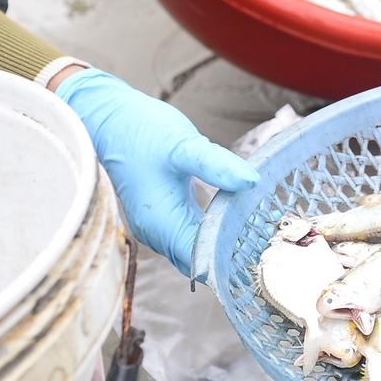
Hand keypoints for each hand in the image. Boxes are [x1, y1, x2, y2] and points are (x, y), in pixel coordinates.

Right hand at [51, 67, 257, 277]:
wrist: (108, 118)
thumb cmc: (139, 131)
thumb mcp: (183, 144)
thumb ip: (217, 164)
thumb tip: (252, 181)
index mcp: (162, 223)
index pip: (203, 261)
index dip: (233, 259)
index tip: (266, 255)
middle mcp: (157, 232)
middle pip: (200, 262)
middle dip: (232, 257)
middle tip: (272, 248)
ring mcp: (157, 224)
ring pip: (194, 250)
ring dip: (222, 245)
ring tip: (259, 236)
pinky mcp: (161, 213)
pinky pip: (190, 234)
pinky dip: (211, 232)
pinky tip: (234, 220)